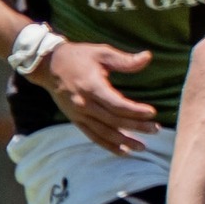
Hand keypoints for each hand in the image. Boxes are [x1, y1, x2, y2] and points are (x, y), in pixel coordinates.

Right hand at [31, 40, 159, 153]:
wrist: (48, 65)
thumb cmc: (79, 56)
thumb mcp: (101, 52)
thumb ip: (124, 60)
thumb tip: (147, 57)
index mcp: (91, 86)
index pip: (116, 104)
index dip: (135, 111)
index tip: (152, 113)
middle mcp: (83, 103)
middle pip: (113, 120)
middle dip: (136, 126)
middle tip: (156, 130)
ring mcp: (78, 114)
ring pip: (104, 132)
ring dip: (124, 141)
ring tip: (143, 147)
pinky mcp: (75, 119)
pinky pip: (93, 136)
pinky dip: (108, 145)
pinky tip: (123, 151)